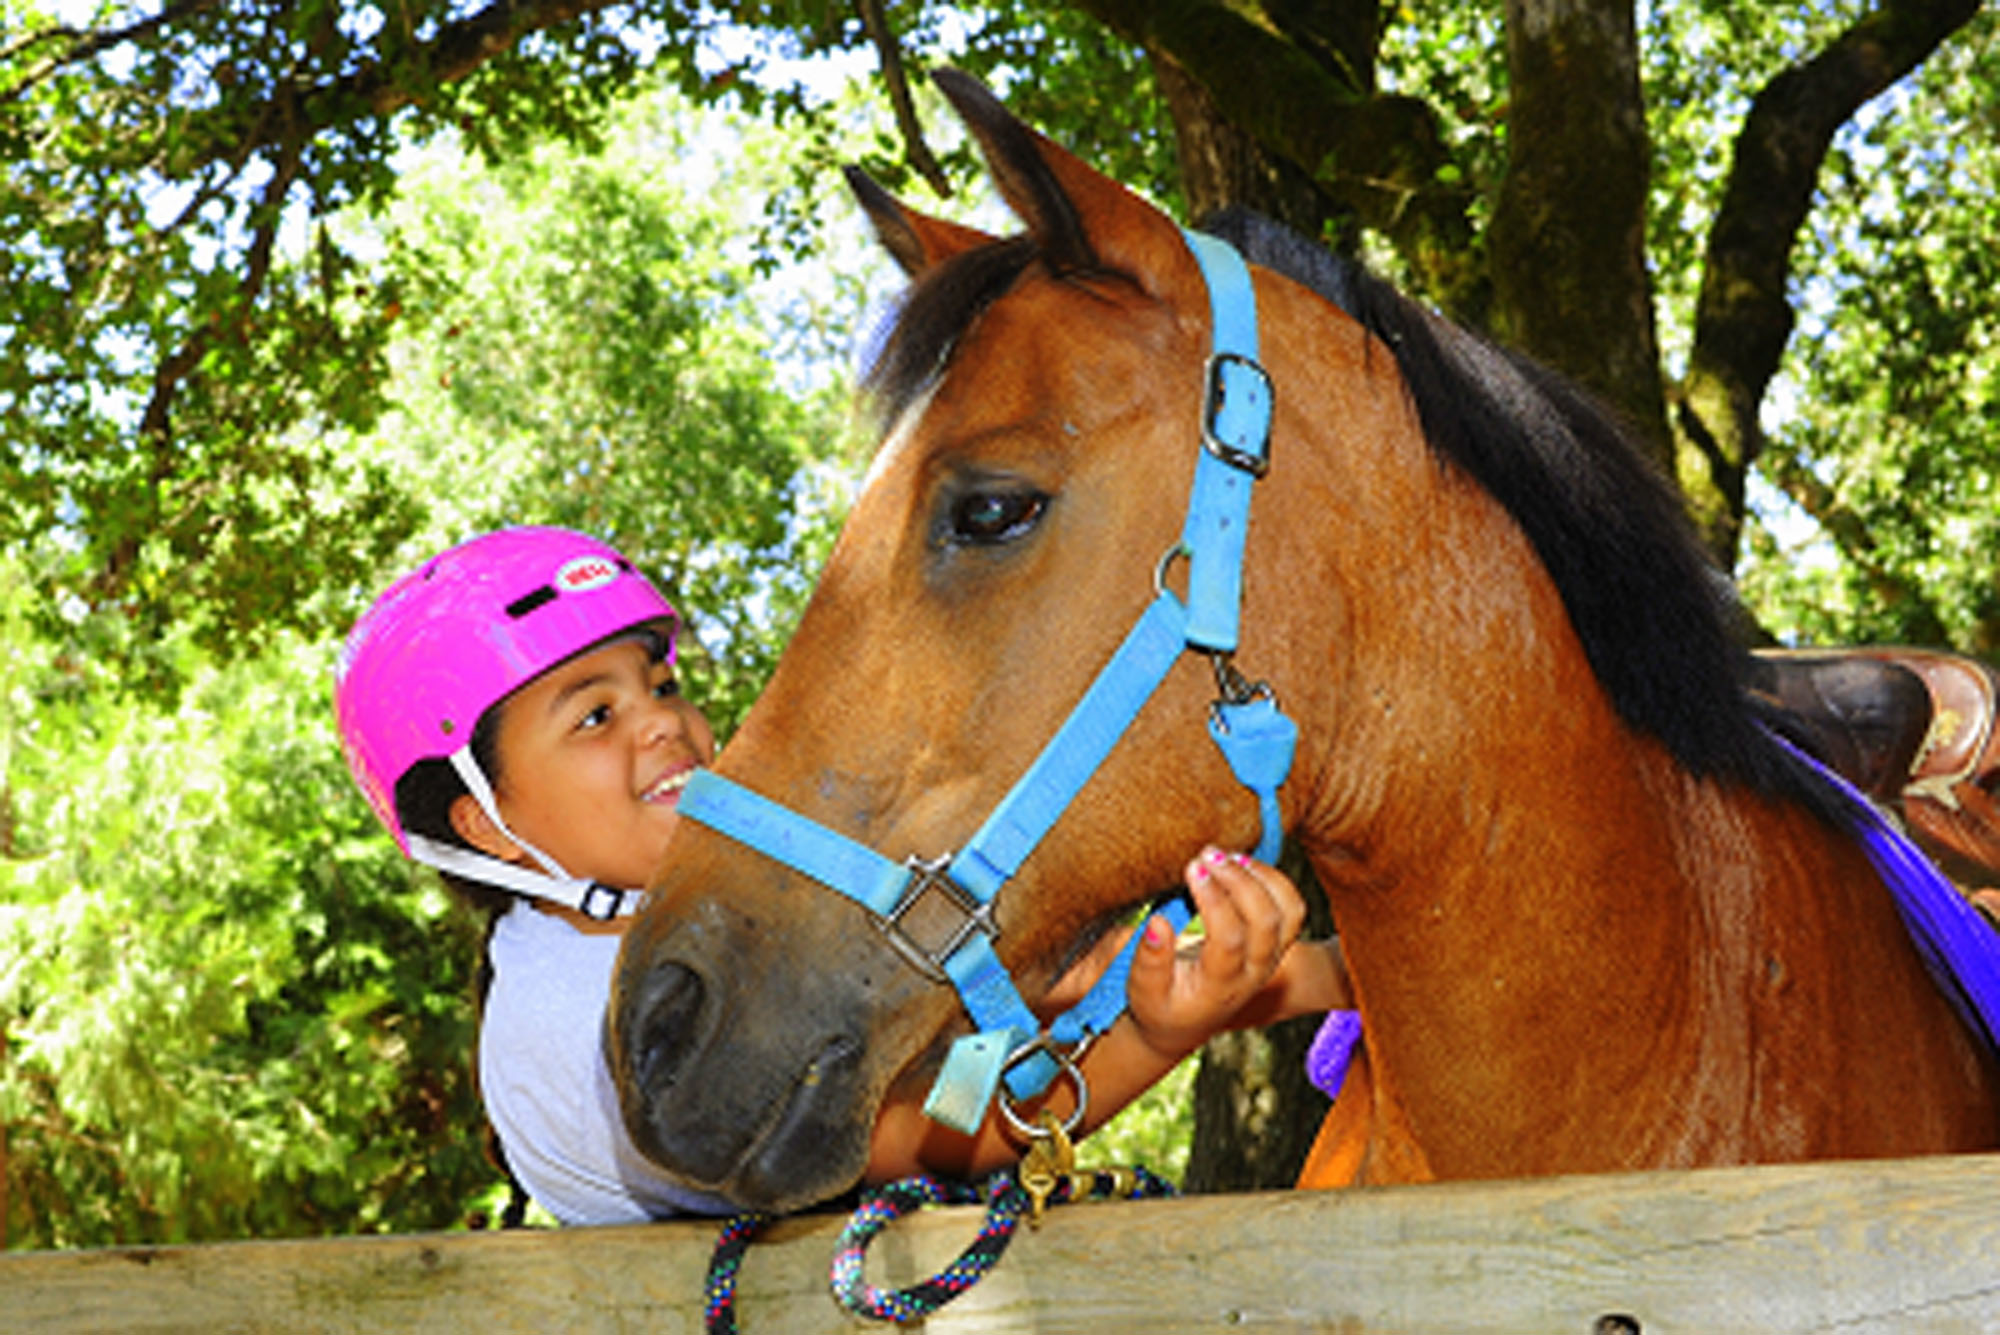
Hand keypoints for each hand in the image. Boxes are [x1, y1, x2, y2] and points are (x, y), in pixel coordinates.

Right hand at [1124, 846, 1306, 1060]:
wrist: (1182, 1023)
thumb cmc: (1158, 1005)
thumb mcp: (1142, 992)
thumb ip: (1149, 960)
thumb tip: (1157, 922)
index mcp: (1221, 987)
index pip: (1230, 939)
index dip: (1213, 900)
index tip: (1191, 869)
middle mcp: (1254, 973)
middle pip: (1266, 921)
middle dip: (1239, 880)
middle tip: (1207, 854)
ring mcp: (1270, 958)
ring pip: (1288, 912)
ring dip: (1262, 876)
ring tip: (1227, 856)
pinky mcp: (1274, 944)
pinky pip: (1291, 907)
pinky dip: (1273, 879)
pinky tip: (1241, 864)